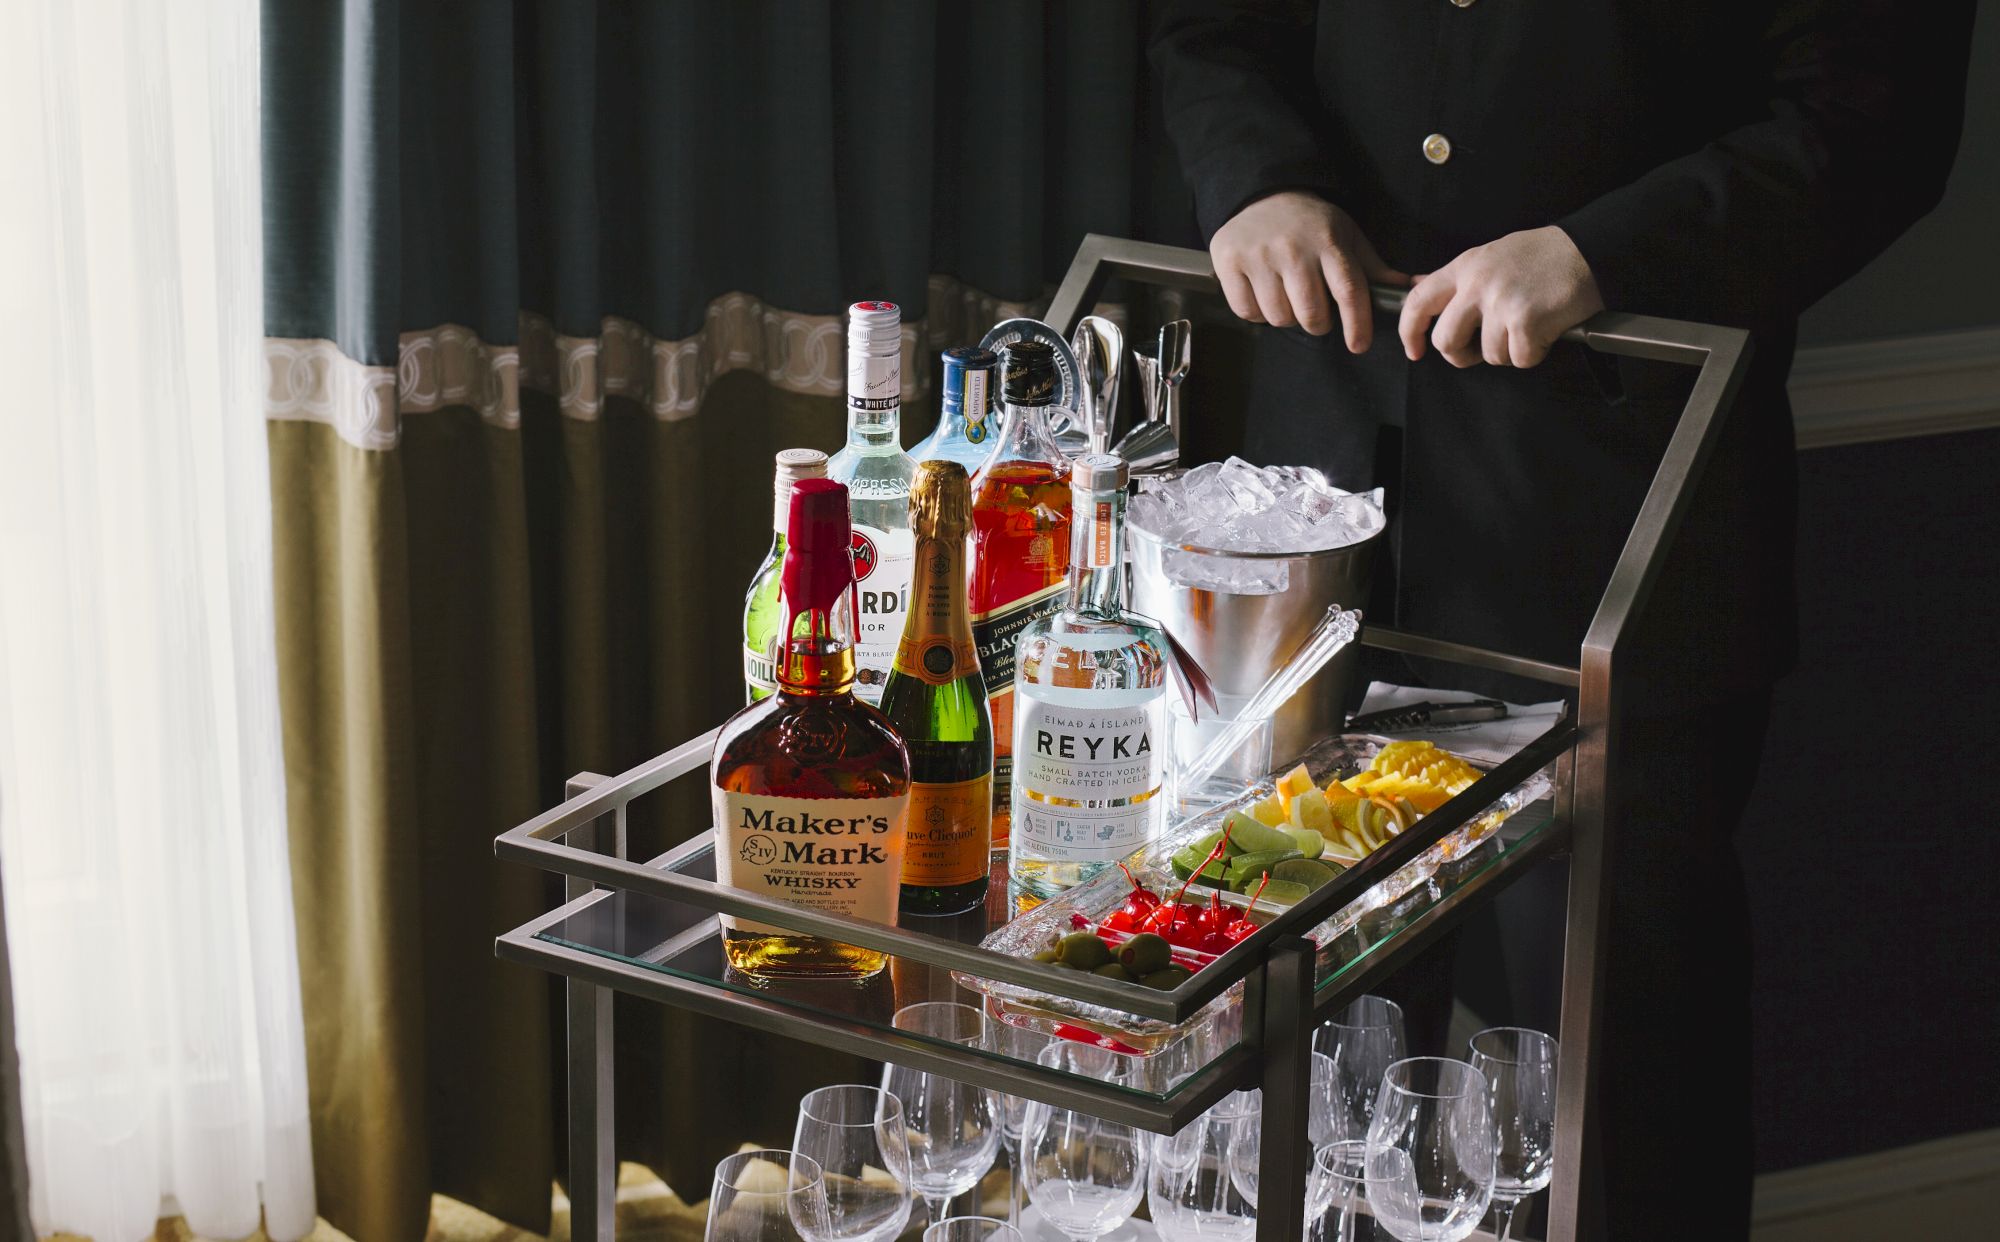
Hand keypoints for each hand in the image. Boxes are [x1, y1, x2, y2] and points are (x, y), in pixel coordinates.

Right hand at [1210, 191, 1407, 352]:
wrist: (1264, 193)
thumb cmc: (1312, 223)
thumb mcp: (1347, 237)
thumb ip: (1375, 269)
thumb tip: (1414, 287)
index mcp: (1328, 242)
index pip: (1348, 292)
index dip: (1356, 325)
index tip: (1358, 344)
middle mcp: (1293, 249)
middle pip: (1311, 314)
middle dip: (1318, 324)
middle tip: (1316, 313)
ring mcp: (1259, 256)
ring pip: (1279, 317)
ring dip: (1287, 317)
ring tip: (1288, 298)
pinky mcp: (1230, 263)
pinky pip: (1248, 311)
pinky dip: (1257, 313)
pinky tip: (1264, 294)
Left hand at [1398, 226, 1604, 368]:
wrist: (1589, 249)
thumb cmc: (1542, 256)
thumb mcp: (1491, 256)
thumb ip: (1460, 279)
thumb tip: (1418, 289)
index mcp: (1465, 267)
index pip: (1418, 301)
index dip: (1410, 331)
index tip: (1414, 350)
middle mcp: (1477, 284)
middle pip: (1445, 341)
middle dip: (1461, 355)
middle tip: (1481, 350)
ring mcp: (1501, 303)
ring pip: (1488, 355)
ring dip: (1509, 351)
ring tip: (1529, 325)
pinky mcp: (1526, 321)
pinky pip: (1519, 358)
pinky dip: (1534, 352)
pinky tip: (1546, 329)